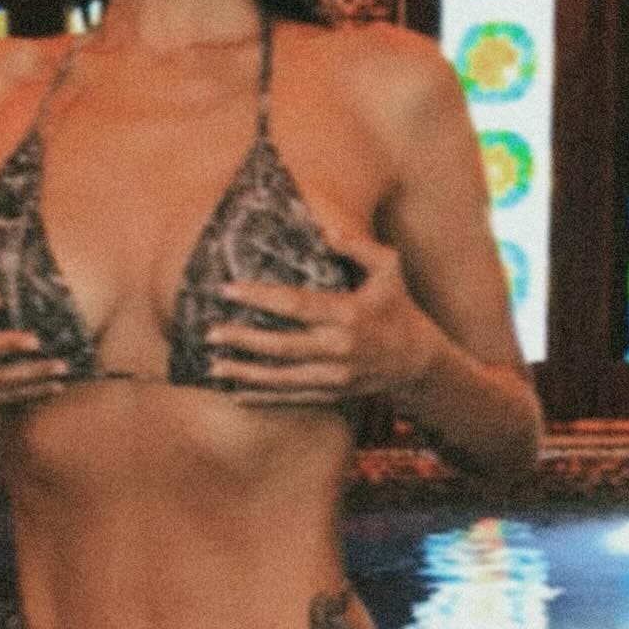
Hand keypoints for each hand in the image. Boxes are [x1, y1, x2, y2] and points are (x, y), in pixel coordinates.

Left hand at [203, 231, 442, 407]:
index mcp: (349, 314)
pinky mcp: (332, 394)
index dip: (260, 297)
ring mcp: (334, 376)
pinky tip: (236, 393)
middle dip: (243, 340)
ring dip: (245, 373)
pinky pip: (292, 398)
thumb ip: (358, 247)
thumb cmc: (398, 307)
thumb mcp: (389, 269)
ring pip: (282, 378)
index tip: (228, 289)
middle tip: (210, 332)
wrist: (418, 362)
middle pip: (282, 346)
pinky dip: (263, 397)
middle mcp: (339, 349)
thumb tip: (325, 230)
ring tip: (212, 365)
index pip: (296, 304)